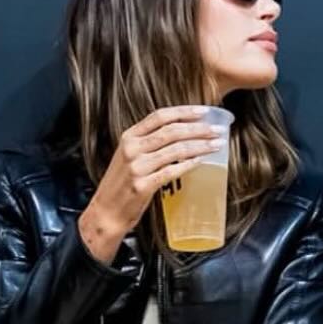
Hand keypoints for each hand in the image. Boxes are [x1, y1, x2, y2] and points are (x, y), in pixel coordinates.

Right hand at [79, 107, 225, 263]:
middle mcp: (132, 148)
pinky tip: (201, 161)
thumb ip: (148, 144)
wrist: (105, 212)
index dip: (184, 112)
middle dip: (198, 129)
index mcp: (129, 137)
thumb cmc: (121, 186)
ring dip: (200, 146)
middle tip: (216, 130)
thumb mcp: (129, 157)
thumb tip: (180, 135)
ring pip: (175, 150)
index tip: (203, 111)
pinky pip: (171, 171)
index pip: (160, 116)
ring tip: (216, 145)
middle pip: (171, 131)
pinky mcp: (143, 185)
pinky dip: (188, 164)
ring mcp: (137, 167)